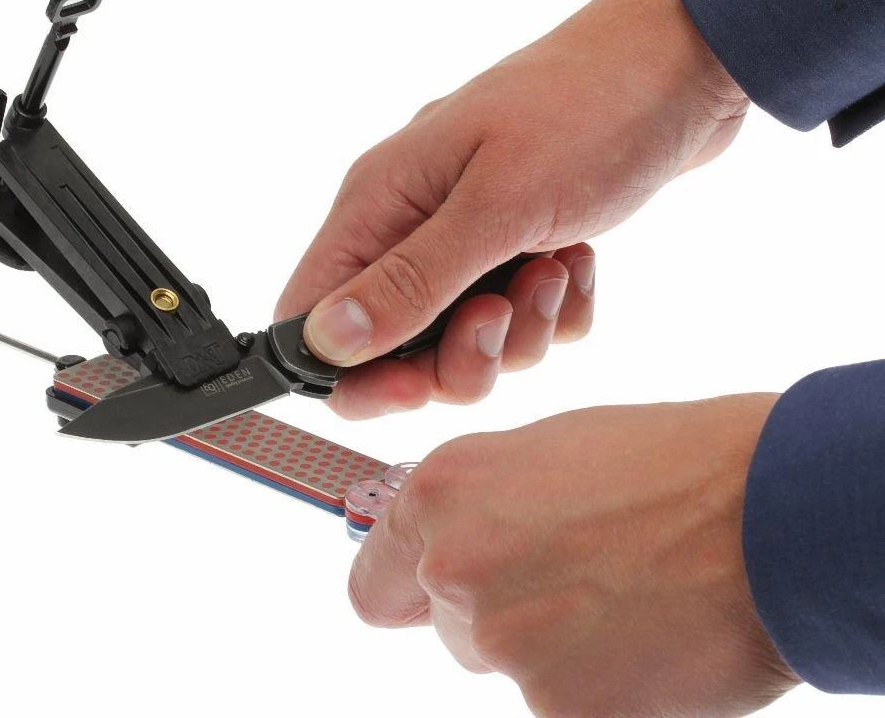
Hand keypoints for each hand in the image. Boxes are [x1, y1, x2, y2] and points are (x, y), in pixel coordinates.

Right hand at [275, 0, 748, 418]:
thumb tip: (325, 341)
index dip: (349, 371)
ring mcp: (467, 236)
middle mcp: (411, 224)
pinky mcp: (520, 248)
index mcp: (379, 203)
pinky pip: (522, 323)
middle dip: (456, 357)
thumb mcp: (496, 205)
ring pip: (463, 343)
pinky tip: (578, 258)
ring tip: (555, 268)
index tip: (414, 387)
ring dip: (519, 332)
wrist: (685, 64)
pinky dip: (556, 310)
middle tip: (503, 319)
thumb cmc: (586, 111)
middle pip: (394, 347)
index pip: (312, 314)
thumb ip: (410, 280)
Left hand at [349, 395, 800, 716]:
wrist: (775, 510)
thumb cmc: (670, 464)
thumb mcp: (542, 455)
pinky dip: (599, 685)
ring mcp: (507, 644)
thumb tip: (448, 543)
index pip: (373, 586)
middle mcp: (456, 569)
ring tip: (625, 599)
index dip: (404, 592)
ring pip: (507, 665)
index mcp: (441, 496)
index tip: (425, 597)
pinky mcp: (562, 709)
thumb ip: (476, 508)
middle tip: (578, 578)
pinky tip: (647, 638)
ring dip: (552, 649)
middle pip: (447, 628)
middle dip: (499, 613)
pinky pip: (563, 704)